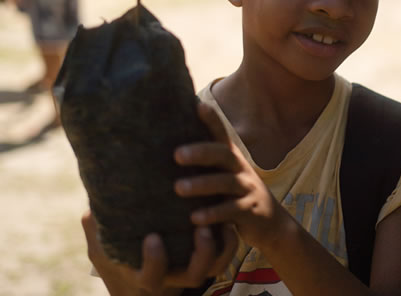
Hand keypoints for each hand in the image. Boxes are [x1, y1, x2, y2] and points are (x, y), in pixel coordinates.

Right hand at [81, 210, 237, 294]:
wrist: (139, 273)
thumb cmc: (119, 257)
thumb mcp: (103, 246)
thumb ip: (96, 227)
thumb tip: (92, 203)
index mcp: (146, 275)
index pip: (152, 277)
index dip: (155, 261)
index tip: (153, 237)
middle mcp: (173, 276)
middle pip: (194, 276)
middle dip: (202, 254)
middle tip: (200, 227)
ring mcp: (191, 268)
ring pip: (214, 267)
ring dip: (220, 246)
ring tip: (217, 221)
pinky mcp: (207, 257)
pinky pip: (225, 255)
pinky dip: (229, 241)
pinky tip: (226, 217)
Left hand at [174, 103, 290, 250]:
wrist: (271, 223)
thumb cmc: (236, 196)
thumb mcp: (225, 176)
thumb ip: (205, 164)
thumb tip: (169, 150)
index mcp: (230, 159)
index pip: (221, 134)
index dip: (211, 119)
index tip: (197, 105)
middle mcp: (240, 169)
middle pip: (223, 154)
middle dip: (200, 152)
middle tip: (176, 154)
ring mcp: (247, 189)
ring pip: (226, 182)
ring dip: (202, 184)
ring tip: (178, 188)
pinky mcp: (250, 212)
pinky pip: (232, 211)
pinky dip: (213, 214)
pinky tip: (194, 218)